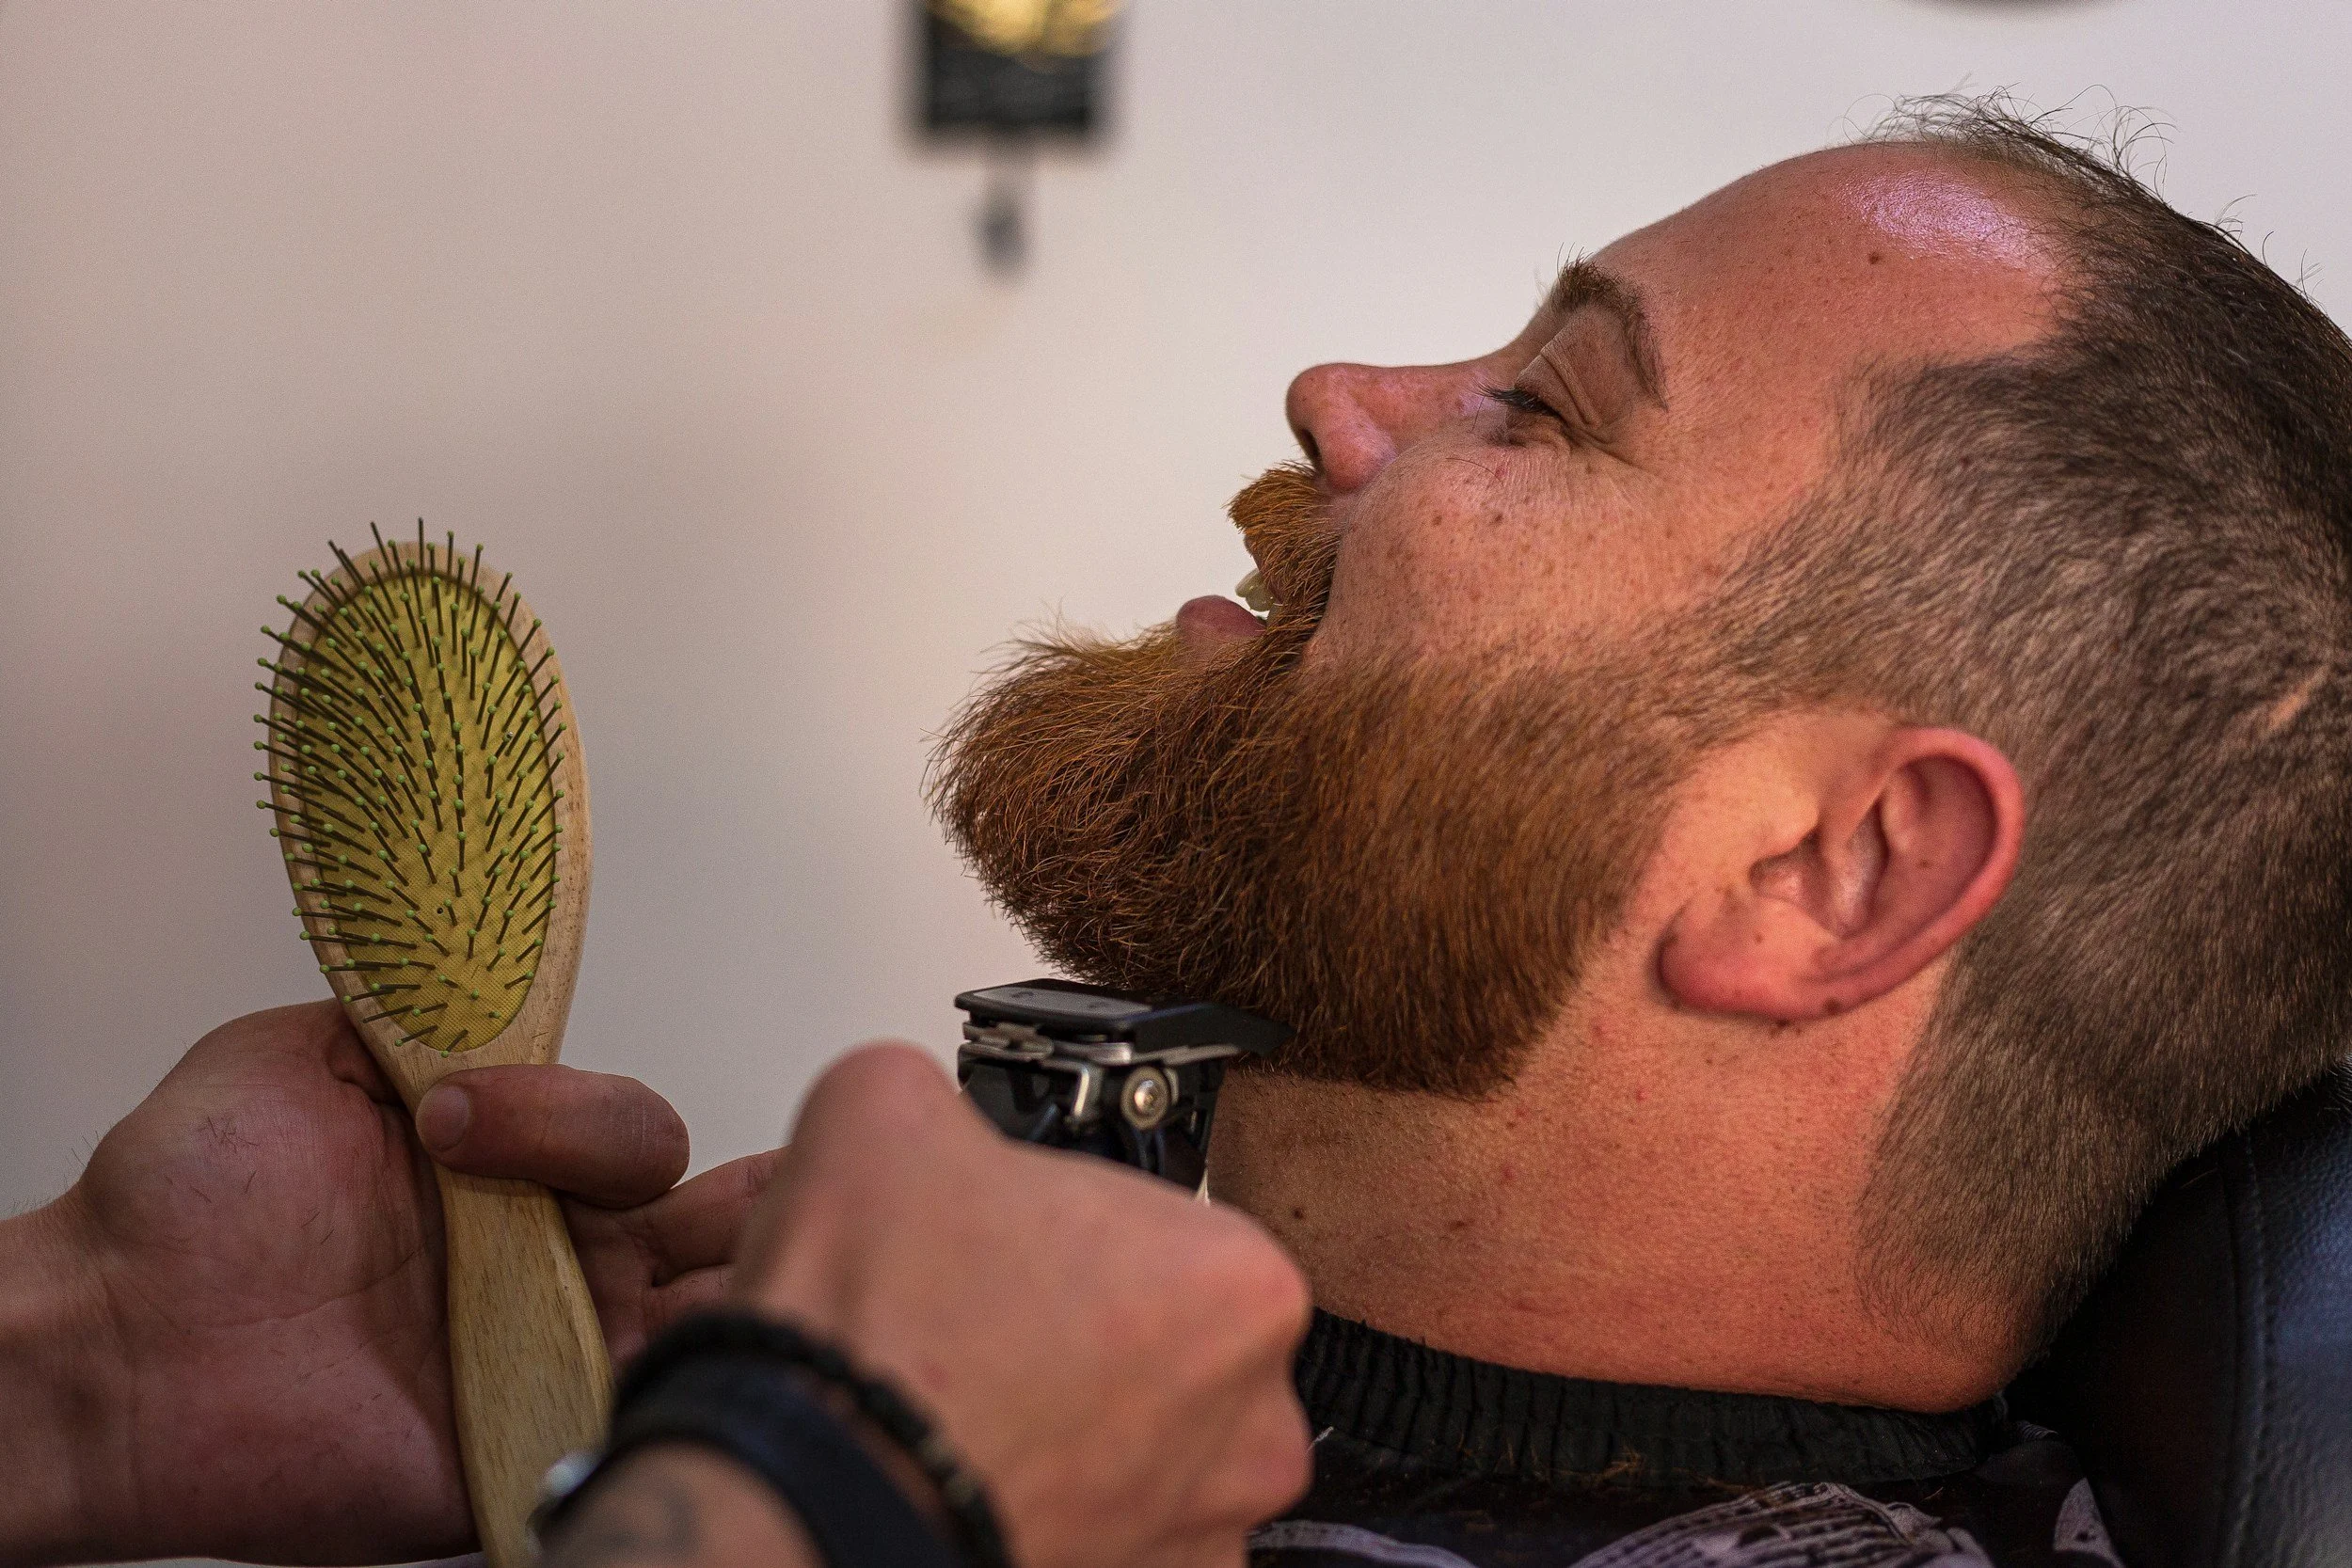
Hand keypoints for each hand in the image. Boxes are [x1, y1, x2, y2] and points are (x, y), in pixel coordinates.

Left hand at [0, 1000, 771, 1564]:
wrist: (113, 1334)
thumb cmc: (185, 1201)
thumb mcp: (316, 1051)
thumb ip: (436, 1014)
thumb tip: (510, 973)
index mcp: (520, 1171)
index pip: (641, 1140)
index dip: (610, 1124)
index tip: (471, 1120)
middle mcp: (553, 1260)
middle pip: (717, 1229)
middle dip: (775, 1203)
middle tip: (761, 1191)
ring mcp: (550, 1355)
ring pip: (705, 1324)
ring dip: (740, 1297)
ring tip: (683, 1282)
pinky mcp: (525, 1445)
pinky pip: (634, 1427)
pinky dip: (675, 1400)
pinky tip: (640, 1367)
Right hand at [736, 1045, 1312, 1567]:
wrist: (805, 1499)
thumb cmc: (878, 1337)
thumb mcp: (888, 1106)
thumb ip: (948, 1097)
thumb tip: (925, 1111)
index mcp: (1241, 1284)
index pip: (1170, 1221)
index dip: (1078, 1222)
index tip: (1020, 1239)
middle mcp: (1253, 1423)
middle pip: (1172, 1339)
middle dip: (1088, 1326)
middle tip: (987, 1319)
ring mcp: (1200, 1531)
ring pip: (1143, 1444)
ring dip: (1076, 1422)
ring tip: (970, 1401)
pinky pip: (1106, 1528)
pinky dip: (1049, 1502)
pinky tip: (971, 1470)